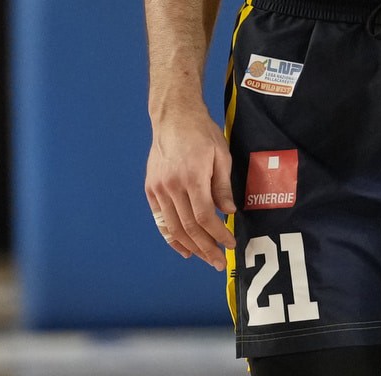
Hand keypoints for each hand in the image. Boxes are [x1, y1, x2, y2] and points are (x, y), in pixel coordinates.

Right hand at [145, 105, 236, 269]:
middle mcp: (172, 186)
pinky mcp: (151, 189)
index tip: (229, 244)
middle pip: (188, 227)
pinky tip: (183, 248)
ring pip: (172, 228)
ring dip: (189, 247)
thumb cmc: (202, 132)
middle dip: (205, 248)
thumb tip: (228, 213)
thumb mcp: (221, 155)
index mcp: (192, 177)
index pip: (204, 216)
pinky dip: (171, 237)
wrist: (174, 117)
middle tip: (218, 262)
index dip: (217, 234)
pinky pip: (161, 220)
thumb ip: (223, 186)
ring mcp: (158, 189)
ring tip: (204, 258)